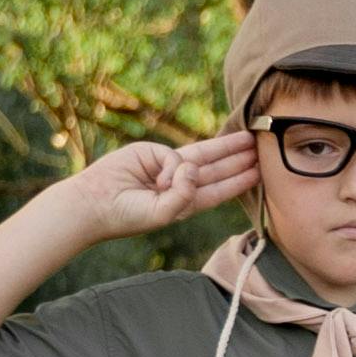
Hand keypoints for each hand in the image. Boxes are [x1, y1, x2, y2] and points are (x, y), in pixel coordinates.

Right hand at [68, 129, 253, 237]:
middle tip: (262, 148)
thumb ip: (184, 196)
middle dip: (239, 159)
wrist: (93, 202)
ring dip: (227, 148)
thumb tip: (194, 167)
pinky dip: (173, 168)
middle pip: (216, 169)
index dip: (240, 181)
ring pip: (203, 154)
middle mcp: (178, 183)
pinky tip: (159, 181)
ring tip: (249, 140)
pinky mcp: (153, 152)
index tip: (260, 172)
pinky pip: (175, 156)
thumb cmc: (126, 215)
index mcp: (184, 203)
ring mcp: (166, 166)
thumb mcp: (162, 213)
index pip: (218, 190)